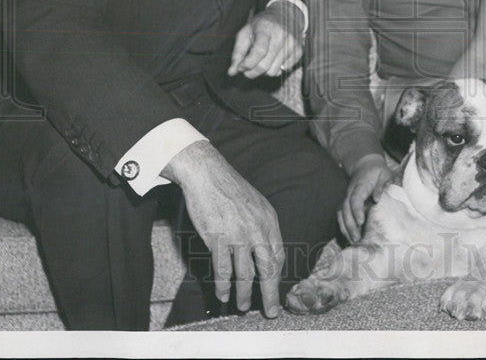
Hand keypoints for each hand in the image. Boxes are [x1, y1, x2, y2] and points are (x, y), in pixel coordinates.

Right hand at [162, 140, 284, 316]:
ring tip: (243, 307)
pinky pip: (223, 270)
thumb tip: (265, 249)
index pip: (278, 254)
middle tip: (271, 311)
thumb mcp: (255, 204)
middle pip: (268, 269)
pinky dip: (223, 286)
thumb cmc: (230, 189)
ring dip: (245, 294)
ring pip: (245, 274)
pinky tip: (223, 295)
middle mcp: (257, 229)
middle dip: (270, 293)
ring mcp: (237, 235)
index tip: (274, 287)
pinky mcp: (218, 239)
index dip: (277, 274)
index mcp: (269, 220)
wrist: (207, 174)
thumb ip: (262, 226)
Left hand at [228, 0, 303, 78]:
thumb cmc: (262, 25)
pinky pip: (284, 71)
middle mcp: (282, 35)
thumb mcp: (246, 32)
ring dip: (264, 70)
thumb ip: (238, 52)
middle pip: (265, 66)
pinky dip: (276, 68)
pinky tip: (274, 58)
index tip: (240, 67)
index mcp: (266, 28)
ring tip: (262, 59)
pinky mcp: (299, 51)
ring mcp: (292, 44)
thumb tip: (232, 72)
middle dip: (251, 71)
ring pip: (274, 72)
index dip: (248, 64)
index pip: (259, 51)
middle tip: (247, 67)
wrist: (286, 14)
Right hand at [338, 154, 392, 243]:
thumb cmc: (378, 170)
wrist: (365, 163)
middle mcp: (351, 192)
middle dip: (350, 224)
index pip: (355, 199)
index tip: (361, 222)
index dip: (356, 210)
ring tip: (352, 241)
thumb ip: (381, 185)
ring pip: (341, 212)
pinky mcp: (346, 201)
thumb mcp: (384, 174)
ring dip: (345, 227)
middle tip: (357, 239)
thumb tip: (377, 199)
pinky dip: (343, 225)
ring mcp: (347, 196)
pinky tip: (349, 236)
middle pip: (346, 208)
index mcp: (361, 185)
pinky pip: (341, 214)